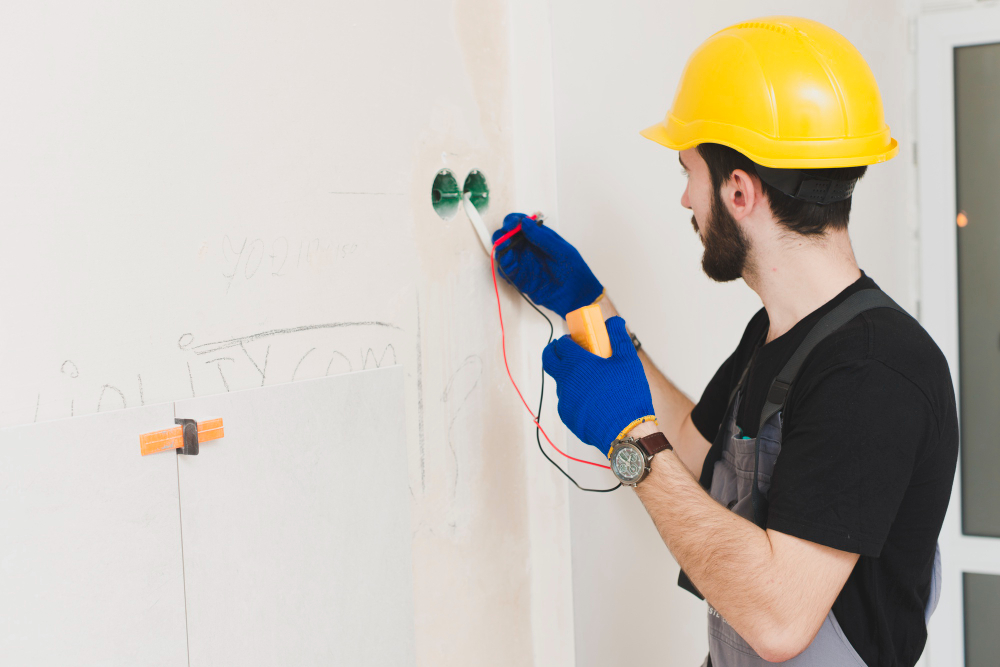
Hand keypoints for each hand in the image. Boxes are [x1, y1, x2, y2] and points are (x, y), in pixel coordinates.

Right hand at [492, 212, 603, 318]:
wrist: (577, 296)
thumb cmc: (574, 270)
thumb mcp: (561, 250)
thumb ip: (541, 237)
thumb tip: (524, 222)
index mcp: (539, 238)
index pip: (521, 225)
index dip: (513, 222)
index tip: (511, 225)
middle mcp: (528, 249)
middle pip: (507, 238)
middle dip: (502, 236)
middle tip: (504, 238)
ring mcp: (524, 264)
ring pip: (504, 254)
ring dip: (500, 250)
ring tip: (504, 250)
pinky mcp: (521, 279)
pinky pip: (507, 272)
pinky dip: (504, 266)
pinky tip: (508, 263)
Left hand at [542, 317, 655, 456]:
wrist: (627, 432)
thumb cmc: (628, 394)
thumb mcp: (628, 360)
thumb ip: (618, 336)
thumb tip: (614, 321)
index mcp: (577, 364)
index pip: (561, 344)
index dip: (567, 339)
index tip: (576, 340)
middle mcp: (565, 381)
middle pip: (548, 360)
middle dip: (554, 352)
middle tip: (566, 352)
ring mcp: (564, 400)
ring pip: (561, 382)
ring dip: (569, 377)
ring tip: (592, 381)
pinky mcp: (567, 417)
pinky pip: (567, 401)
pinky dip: (576, 397)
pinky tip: (594, 400)